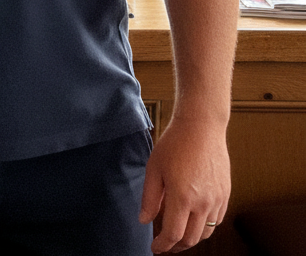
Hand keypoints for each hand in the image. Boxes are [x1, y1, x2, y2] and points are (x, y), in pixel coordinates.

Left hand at [140, 118, 229, 252]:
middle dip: (176, 246)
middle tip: (165, 244)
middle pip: (191, 239)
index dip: (162, 245)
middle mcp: (203, 202)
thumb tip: (144, 220)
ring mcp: (217, 199)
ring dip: (191, 238)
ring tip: (178, 233)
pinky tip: (194, 218)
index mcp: (182, 197)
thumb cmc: (175, 143)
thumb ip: (150, 198)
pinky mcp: (225, 194)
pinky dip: (205, 226)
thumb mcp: (154, 168)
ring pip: (206, 232)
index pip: (173, 234)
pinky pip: (217, 220)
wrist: (201, 126)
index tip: (155, 247)